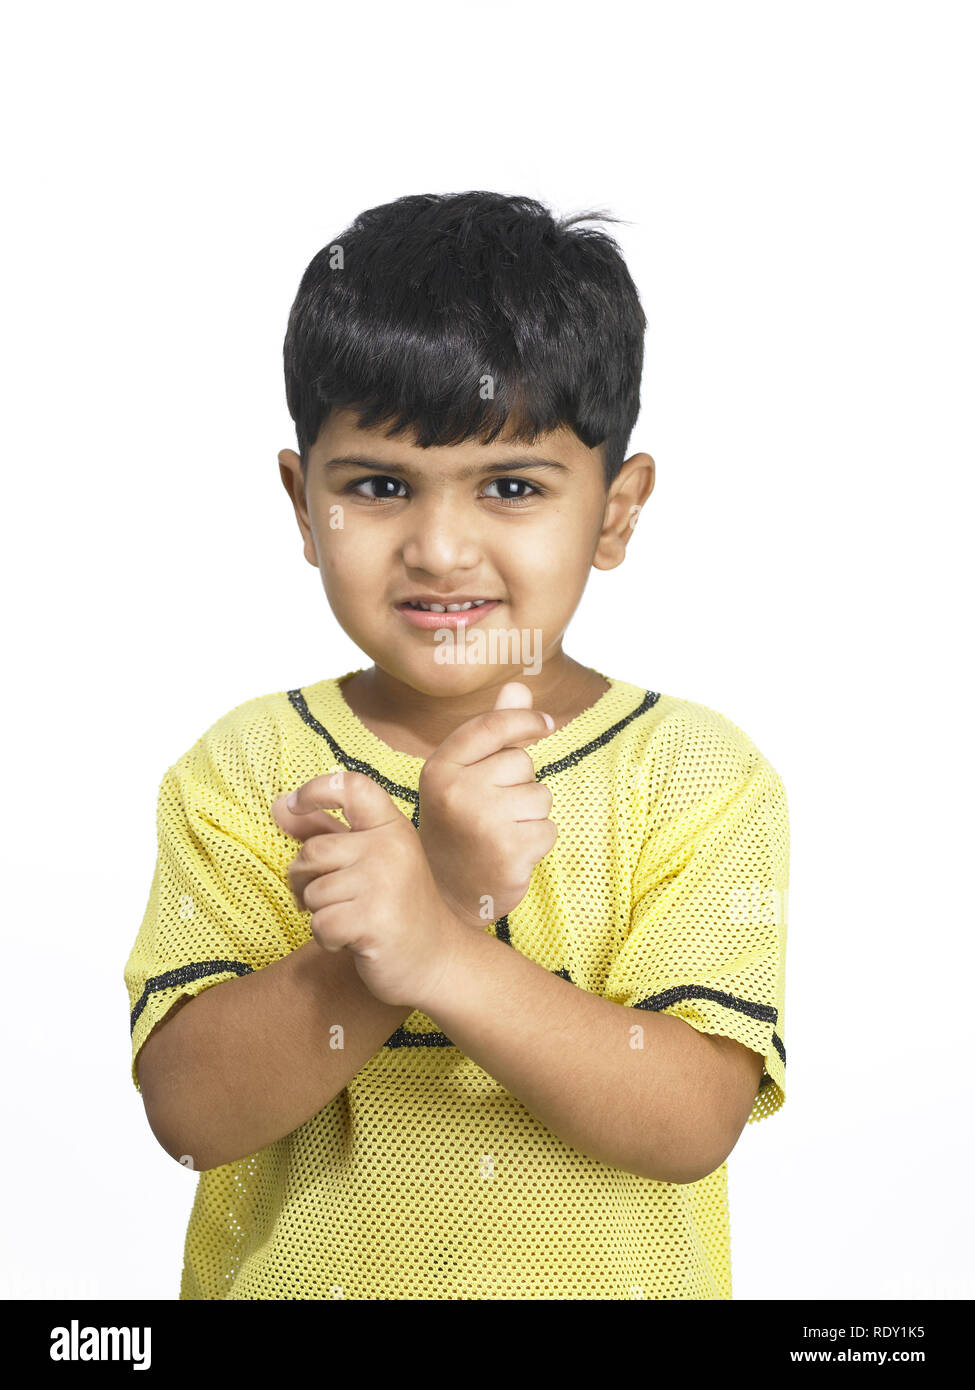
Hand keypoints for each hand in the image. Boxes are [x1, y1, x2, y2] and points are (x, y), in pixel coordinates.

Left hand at [271, 770, 464, 1009]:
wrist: (438, 960)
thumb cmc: (396, 908)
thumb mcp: (369, 860)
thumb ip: (326, 832)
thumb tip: (277, 806)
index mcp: (392, 827)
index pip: (351, 787)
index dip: (315, 790)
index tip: (292, 805)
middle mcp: (391, 847)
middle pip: (313, 852)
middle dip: (307, 882)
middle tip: (335, 900)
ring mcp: (384, 882)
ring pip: (313, 893)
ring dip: (322, 915)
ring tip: (354, 920)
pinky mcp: (374, 919)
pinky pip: (321, 924)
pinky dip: (328, 940)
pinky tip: (354, 941)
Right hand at [417, 681, 558, 928]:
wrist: (447, 895)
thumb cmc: (458, 825)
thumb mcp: (462, 776)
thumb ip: (492, 732)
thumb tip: (519, 687)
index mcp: (440, 768)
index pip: (491, 725)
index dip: (524, 719)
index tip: (546, 722)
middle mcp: (456, 791)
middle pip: (522, 763)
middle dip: (518, 785)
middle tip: (490, 812)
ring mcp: (482, 822)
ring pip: (540, 797)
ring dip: (530, 816)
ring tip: (499, 834)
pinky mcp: (509, 852)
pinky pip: (549, 830)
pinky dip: (537, 843)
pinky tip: (509, 854)